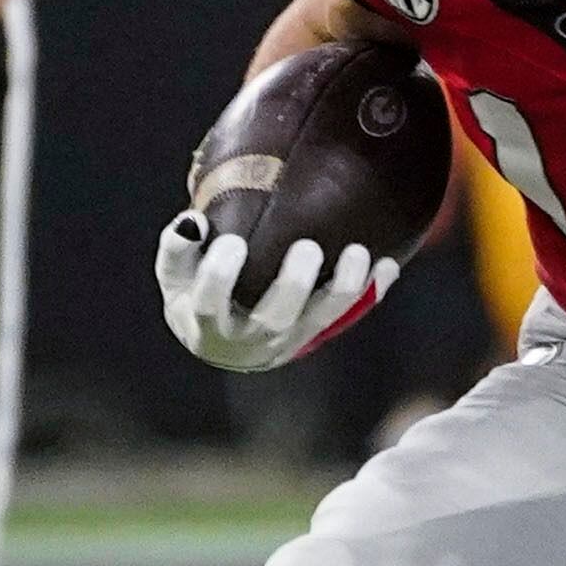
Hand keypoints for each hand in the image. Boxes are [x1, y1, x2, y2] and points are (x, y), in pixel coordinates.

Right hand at [154, 212, 394, 371]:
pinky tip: (389, 265)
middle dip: (294, 285)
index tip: (232, 242)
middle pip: (274, 320)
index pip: (209, 304)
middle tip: (307, 248)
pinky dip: (372, 292)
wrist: (224, 343)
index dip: (220, 275)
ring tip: (358, 252)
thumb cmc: (195, 295)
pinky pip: (348, 316)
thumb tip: (193, 221)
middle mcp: (250, 338)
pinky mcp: (315, 335)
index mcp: (207, 323)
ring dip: (343, 288)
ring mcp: (287, 340)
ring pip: (320, 321)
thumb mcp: (176, 278)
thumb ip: (178, 249)